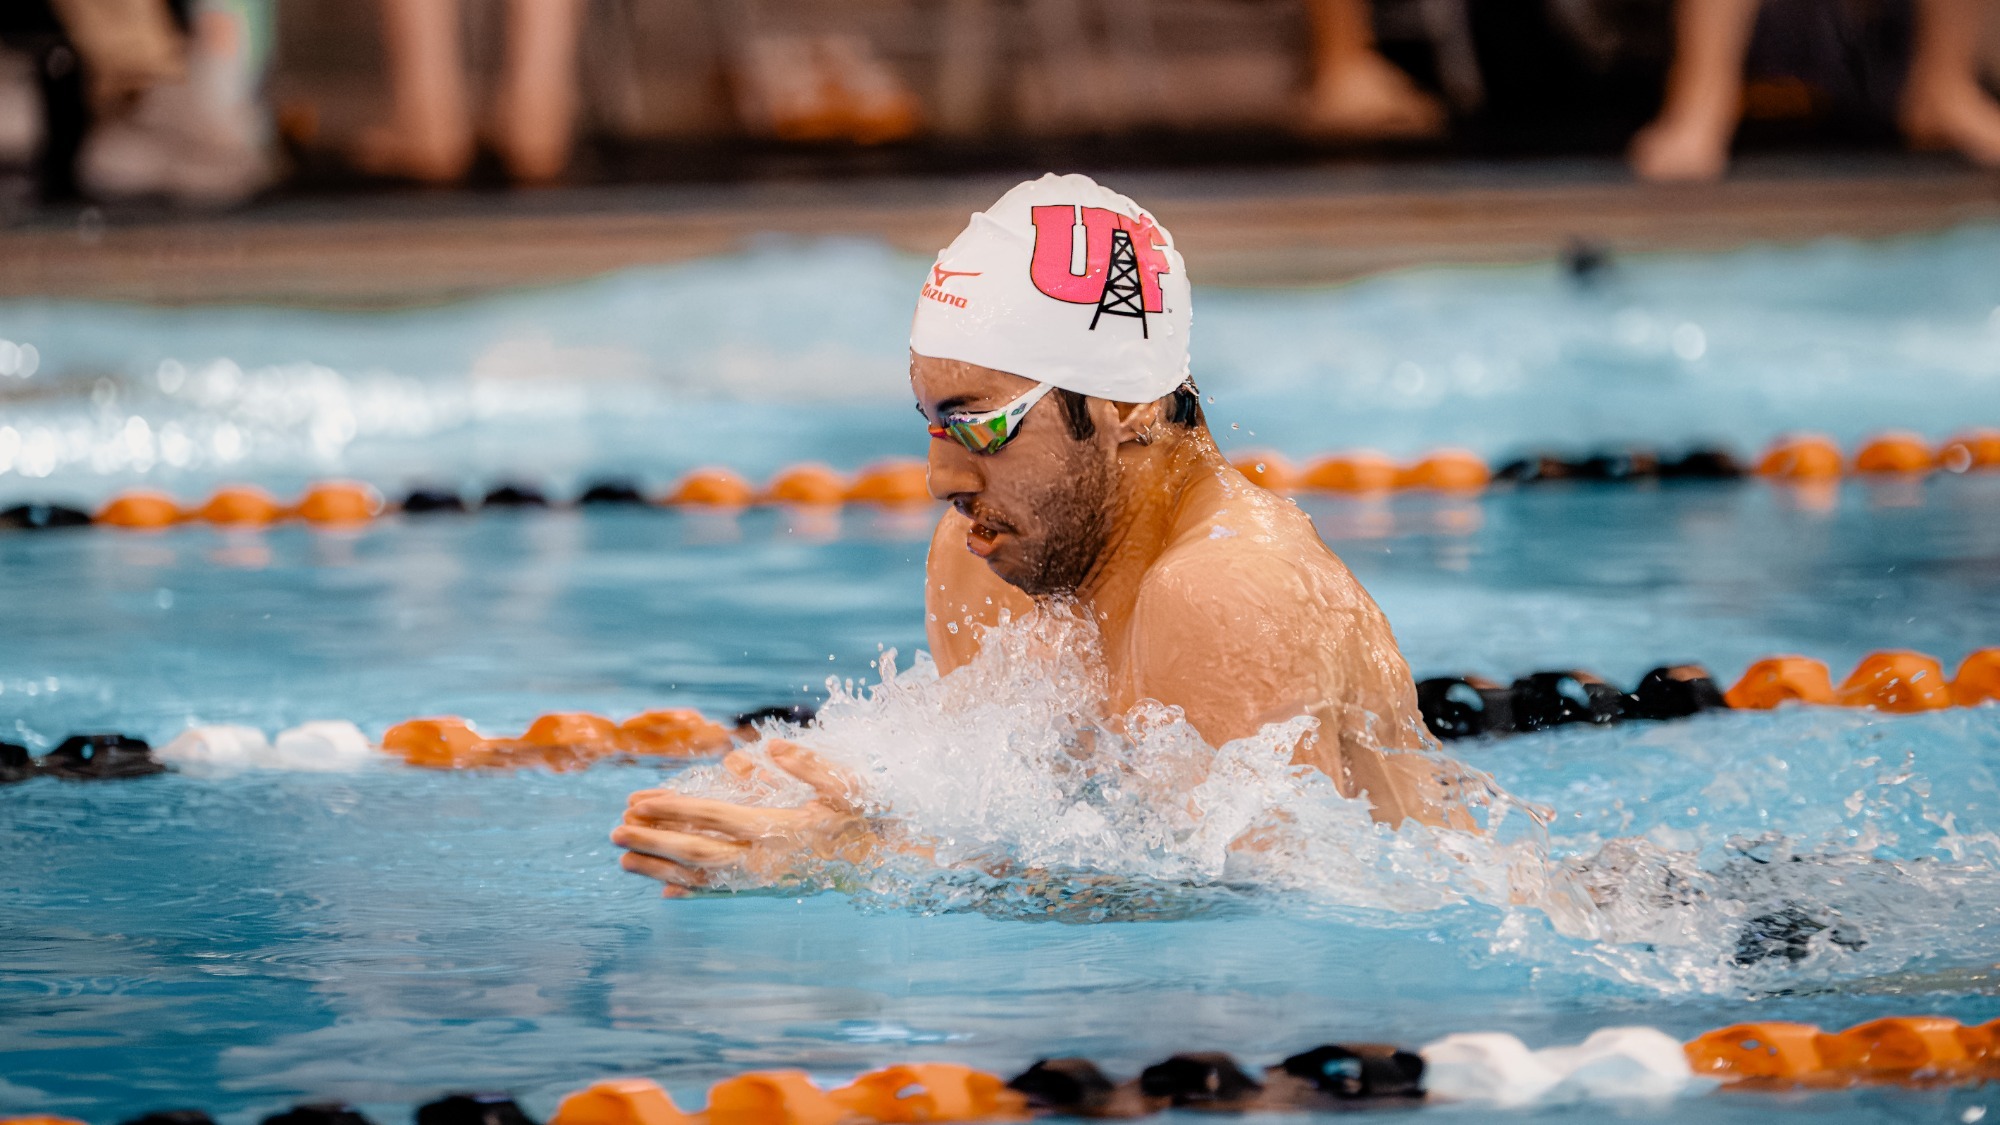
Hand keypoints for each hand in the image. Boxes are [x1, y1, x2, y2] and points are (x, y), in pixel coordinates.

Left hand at [614, 740, 873, 896]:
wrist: (889, 861)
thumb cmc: (866, 815)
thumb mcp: (847, 784)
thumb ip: (810, 766)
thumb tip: (769, 747)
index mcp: (780, 829)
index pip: (715, 816)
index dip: (675, 808)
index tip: (638, 801)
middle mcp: (766, 859)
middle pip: (698, 851)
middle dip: (653, 840)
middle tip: (613, 831)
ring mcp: (765, 879)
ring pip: (703, 876)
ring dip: (660, 867)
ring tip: (621, 859)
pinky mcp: (767, 889)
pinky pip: (721, 892)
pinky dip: (691, 891)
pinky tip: (664, 891)